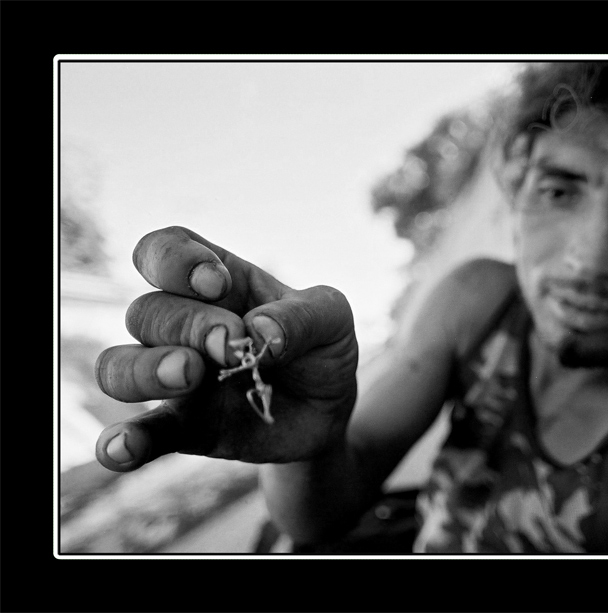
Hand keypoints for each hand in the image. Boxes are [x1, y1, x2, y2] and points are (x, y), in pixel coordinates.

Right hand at [93, 227, 357, 471]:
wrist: (329, 411)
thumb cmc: (320, 347)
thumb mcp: (331, 318)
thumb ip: (301, 317)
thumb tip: (258, 332)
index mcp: (215, 284)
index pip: (162, 250)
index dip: (173, 260)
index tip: (216, 283)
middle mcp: (182, 326)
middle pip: (146, 311)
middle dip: (188, 325)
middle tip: (231, 346)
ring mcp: (176, 378)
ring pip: (118, 366)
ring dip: (145, 370)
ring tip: (191, 375)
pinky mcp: (183, 428)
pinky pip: (137, 434)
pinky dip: (123, 442)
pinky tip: (123, 449)